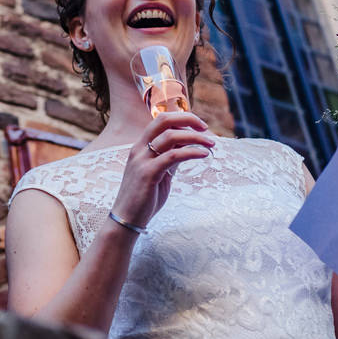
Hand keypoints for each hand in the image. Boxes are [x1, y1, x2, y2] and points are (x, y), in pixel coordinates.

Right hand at [112, 111, 215, 227]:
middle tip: (206, 128)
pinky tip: (204, 155)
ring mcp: (142, 160)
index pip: (162, 121)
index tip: (201, 127)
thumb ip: (169, 158)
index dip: (183, 119)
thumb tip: (187, 148)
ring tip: (211, 144)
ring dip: (195, 137)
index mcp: (141, 146)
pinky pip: (172, 156)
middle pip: (164, 120)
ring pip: (170, 136)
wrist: (126, 219)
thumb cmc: (144, 198)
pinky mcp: (148, 173)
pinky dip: (191, 152)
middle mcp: (139, 148)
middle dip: (188, 119)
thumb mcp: (159, 173)